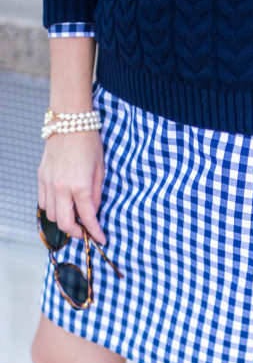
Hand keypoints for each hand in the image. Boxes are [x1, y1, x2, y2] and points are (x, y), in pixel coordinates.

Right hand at [37, 129, 105, 243]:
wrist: (69, 122)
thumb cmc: (89, 143)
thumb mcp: (100, 170)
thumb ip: (97, 194)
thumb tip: (94, 211)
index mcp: (79, 186)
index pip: (88, 218)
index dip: (95, 233)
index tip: (101, 239)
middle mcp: (61, 187)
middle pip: (64, 223)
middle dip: (76, 233)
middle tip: (86, 232)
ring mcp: (48, 182)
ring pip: (51, 215)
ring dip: (63, 220)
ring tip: (75, 216)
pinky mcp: (41, 177)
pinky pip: (43, 202)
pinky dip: (52, 208)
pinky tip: (62, 204)